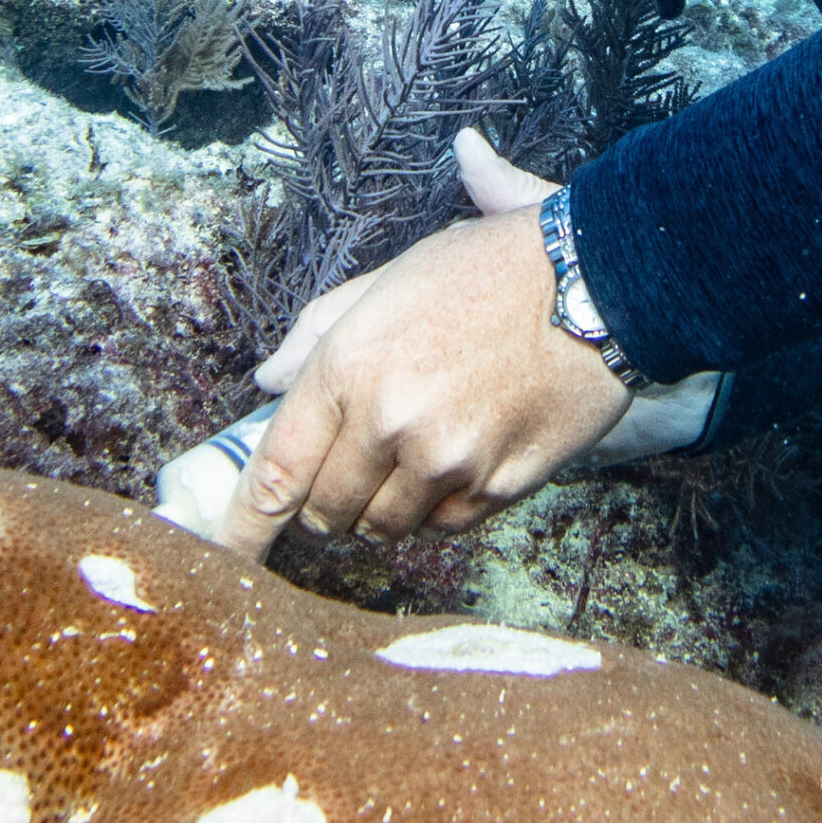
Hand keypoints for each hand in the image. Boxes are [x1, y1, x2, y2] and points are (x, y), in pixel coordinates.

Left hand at [214, 130, 630, 559]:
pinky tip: (462, 457)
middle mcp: (390, 422)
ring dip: (383, 506)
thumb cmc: (489, 269)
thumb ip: (318, 333)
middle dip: (324, 502)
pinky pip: (444, 525)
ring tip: (415, 452)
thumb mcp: (390, 278)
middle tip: (346, 471)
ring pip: (384, 527)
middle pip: (325, 512)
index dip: (242, 524)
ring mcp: (447, 461)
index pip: (275, 470)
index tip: (224, 553)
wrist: (597, 281)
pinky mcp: (499, 486)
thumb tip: (267, 383)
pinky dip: (439, 506)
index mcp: (349, 364)